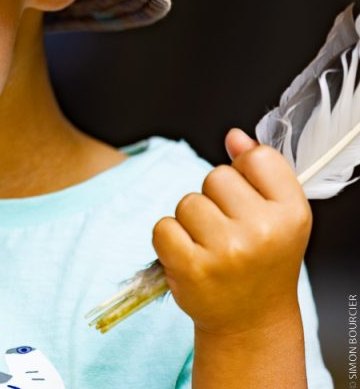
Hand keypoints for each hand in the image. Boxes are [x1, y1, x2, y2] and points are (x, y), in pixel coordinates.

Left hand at [153, 129, 311, 336]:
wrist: (250, 319)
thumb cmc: (261, 261)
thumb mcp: (276, 215)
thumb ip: (258, 171)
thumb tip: (234, 136)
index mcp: (291, 213)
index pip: (258, 158)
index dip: (244, 172)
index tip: (247, 198)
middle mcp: (263, 231)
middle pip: (215, 176)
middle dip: (214, 198)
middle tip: (228, 230)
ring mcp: (227, 250)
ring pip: (187, 202)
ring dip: (190, 221)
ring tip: (210, 246)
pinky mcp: (193, 267)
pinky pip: (163, 227)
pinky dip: (169, 239)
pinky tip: (189, 257)